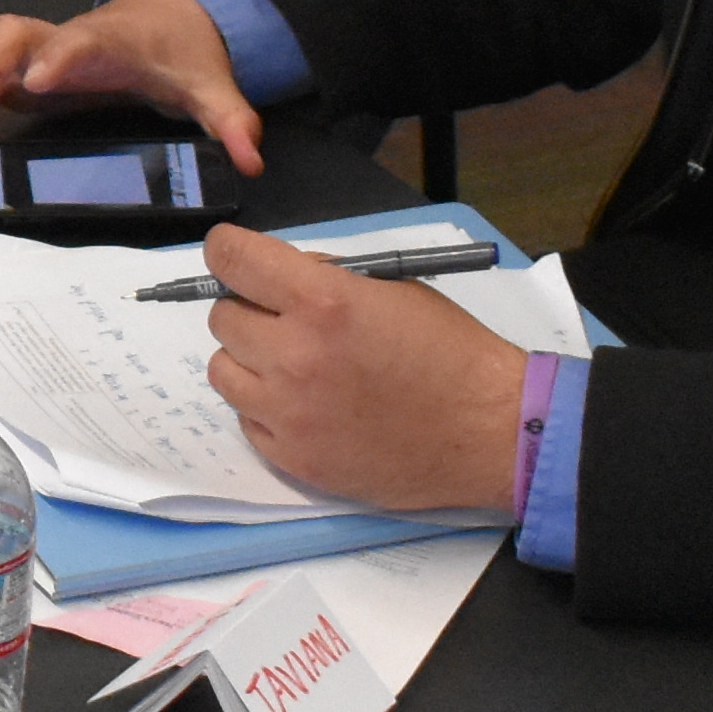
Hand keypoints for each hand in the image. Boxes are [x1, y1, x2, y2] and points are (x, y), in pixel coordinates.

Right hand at [0, 0, 263, 175]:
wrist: (162, 19)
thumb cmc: (175, 51)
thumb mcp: (208, 84)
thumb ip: (229, 118)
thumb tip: (251, 155)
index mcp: (106, 41)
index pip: (77, 39)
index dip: (56, 56)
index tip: (36, 84)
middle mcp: (57, 43)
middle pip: (4, 38)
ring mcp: (28, 59)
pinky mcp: (13, 80)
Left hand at [196, 229, 527, 512]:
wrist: (489, 432)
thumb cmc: (452, 354)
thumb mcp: (395, 290)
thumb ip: (328, 279)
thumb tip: (279, 277)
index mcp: (323, 303)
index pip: (231, 260)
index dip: (228, 253)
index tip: (232, 259)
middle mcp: (294, 356)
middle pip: (223, 317)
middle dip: (250, 310)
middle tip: (287, 320)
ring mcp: (289, 413)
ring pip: (223, 370)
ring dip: (250, 360)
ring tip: (295, 365)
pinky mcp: (293, 458)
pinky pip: (247, 419)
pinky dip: (267, 407)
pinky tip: (309, 405)